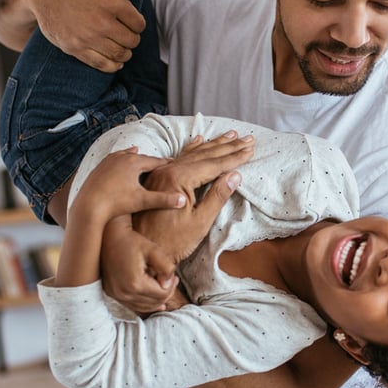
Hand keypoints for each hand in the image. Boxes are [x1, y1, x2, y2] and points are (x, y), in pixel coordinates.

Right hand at [0, 0, 151, 71]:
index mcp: (112, 2)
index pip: (139, 24)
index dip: (137, 23)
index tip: (130, 20)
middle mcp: (101, 22)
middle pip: (132, 41)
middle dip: (132, 38)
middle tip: (126, 34)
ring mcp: (88, 37)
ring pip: (120, 55)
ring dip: (124, 52)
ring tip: (120, 45)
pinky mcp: (76, 48)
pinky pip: (103, 65)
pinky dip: (113, 65)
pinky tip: (115, 60)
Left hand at [70, 147, 187, 225]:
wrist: (87, 206)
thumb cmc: (116, 204)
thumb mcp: (142, 201)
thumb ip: (163, 199)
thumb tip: (184, 200)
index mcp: (134, 162)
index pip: (156, 161)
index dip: (167, 164)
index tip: (176, 163)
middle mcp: (122, 157)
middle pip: (141, 157)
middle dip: (152, 160)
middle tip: (162, 162)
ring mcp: (109, 160)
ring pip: (125, 154)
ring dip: (134, 155)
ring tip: (139, 151)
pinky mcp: (99, 166)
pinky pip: (113, 158)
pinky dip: (120, 158)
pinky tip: (119, 157)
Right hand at [99, 215, 180, 311]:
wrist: (109, 237)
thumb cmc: (132, 242)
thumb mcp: (153, 250)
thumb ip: (166, 267)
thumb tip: (168, 284)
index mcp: (135, 283)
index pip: (162, 294)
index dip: (172, 286)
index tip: (175, 276)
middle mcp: (124, 293)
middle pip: (154, 302)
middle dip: (166, 293)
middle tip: (172, 280)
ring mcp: (116, 295)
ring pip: (144, 307)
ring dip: (156, 299)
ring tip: (163, 285)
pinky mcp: (112, 294)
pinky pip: (133, 305)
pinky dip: (144, 302)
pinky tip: (152, 297)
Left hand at [101, 133, 251, 312]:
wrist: (136, 251)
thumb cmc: (171, 242)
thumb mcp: (199, 223)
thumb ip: (217, 196)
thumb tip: (236, 175)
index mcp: (179, 178)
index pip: (214, 164)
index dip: (235, 157)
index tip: (251, 149)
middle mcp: (168, 170)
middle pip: (204, 154)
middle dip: (228, 147)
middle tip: (248, 138)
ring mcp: (160, 173)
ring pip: (191, 154)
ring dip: (213, 145)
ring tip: (230, 135)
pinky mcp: (156, 179)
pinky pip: (177, 159)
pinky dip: (191, 149)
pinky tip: (198, 141)